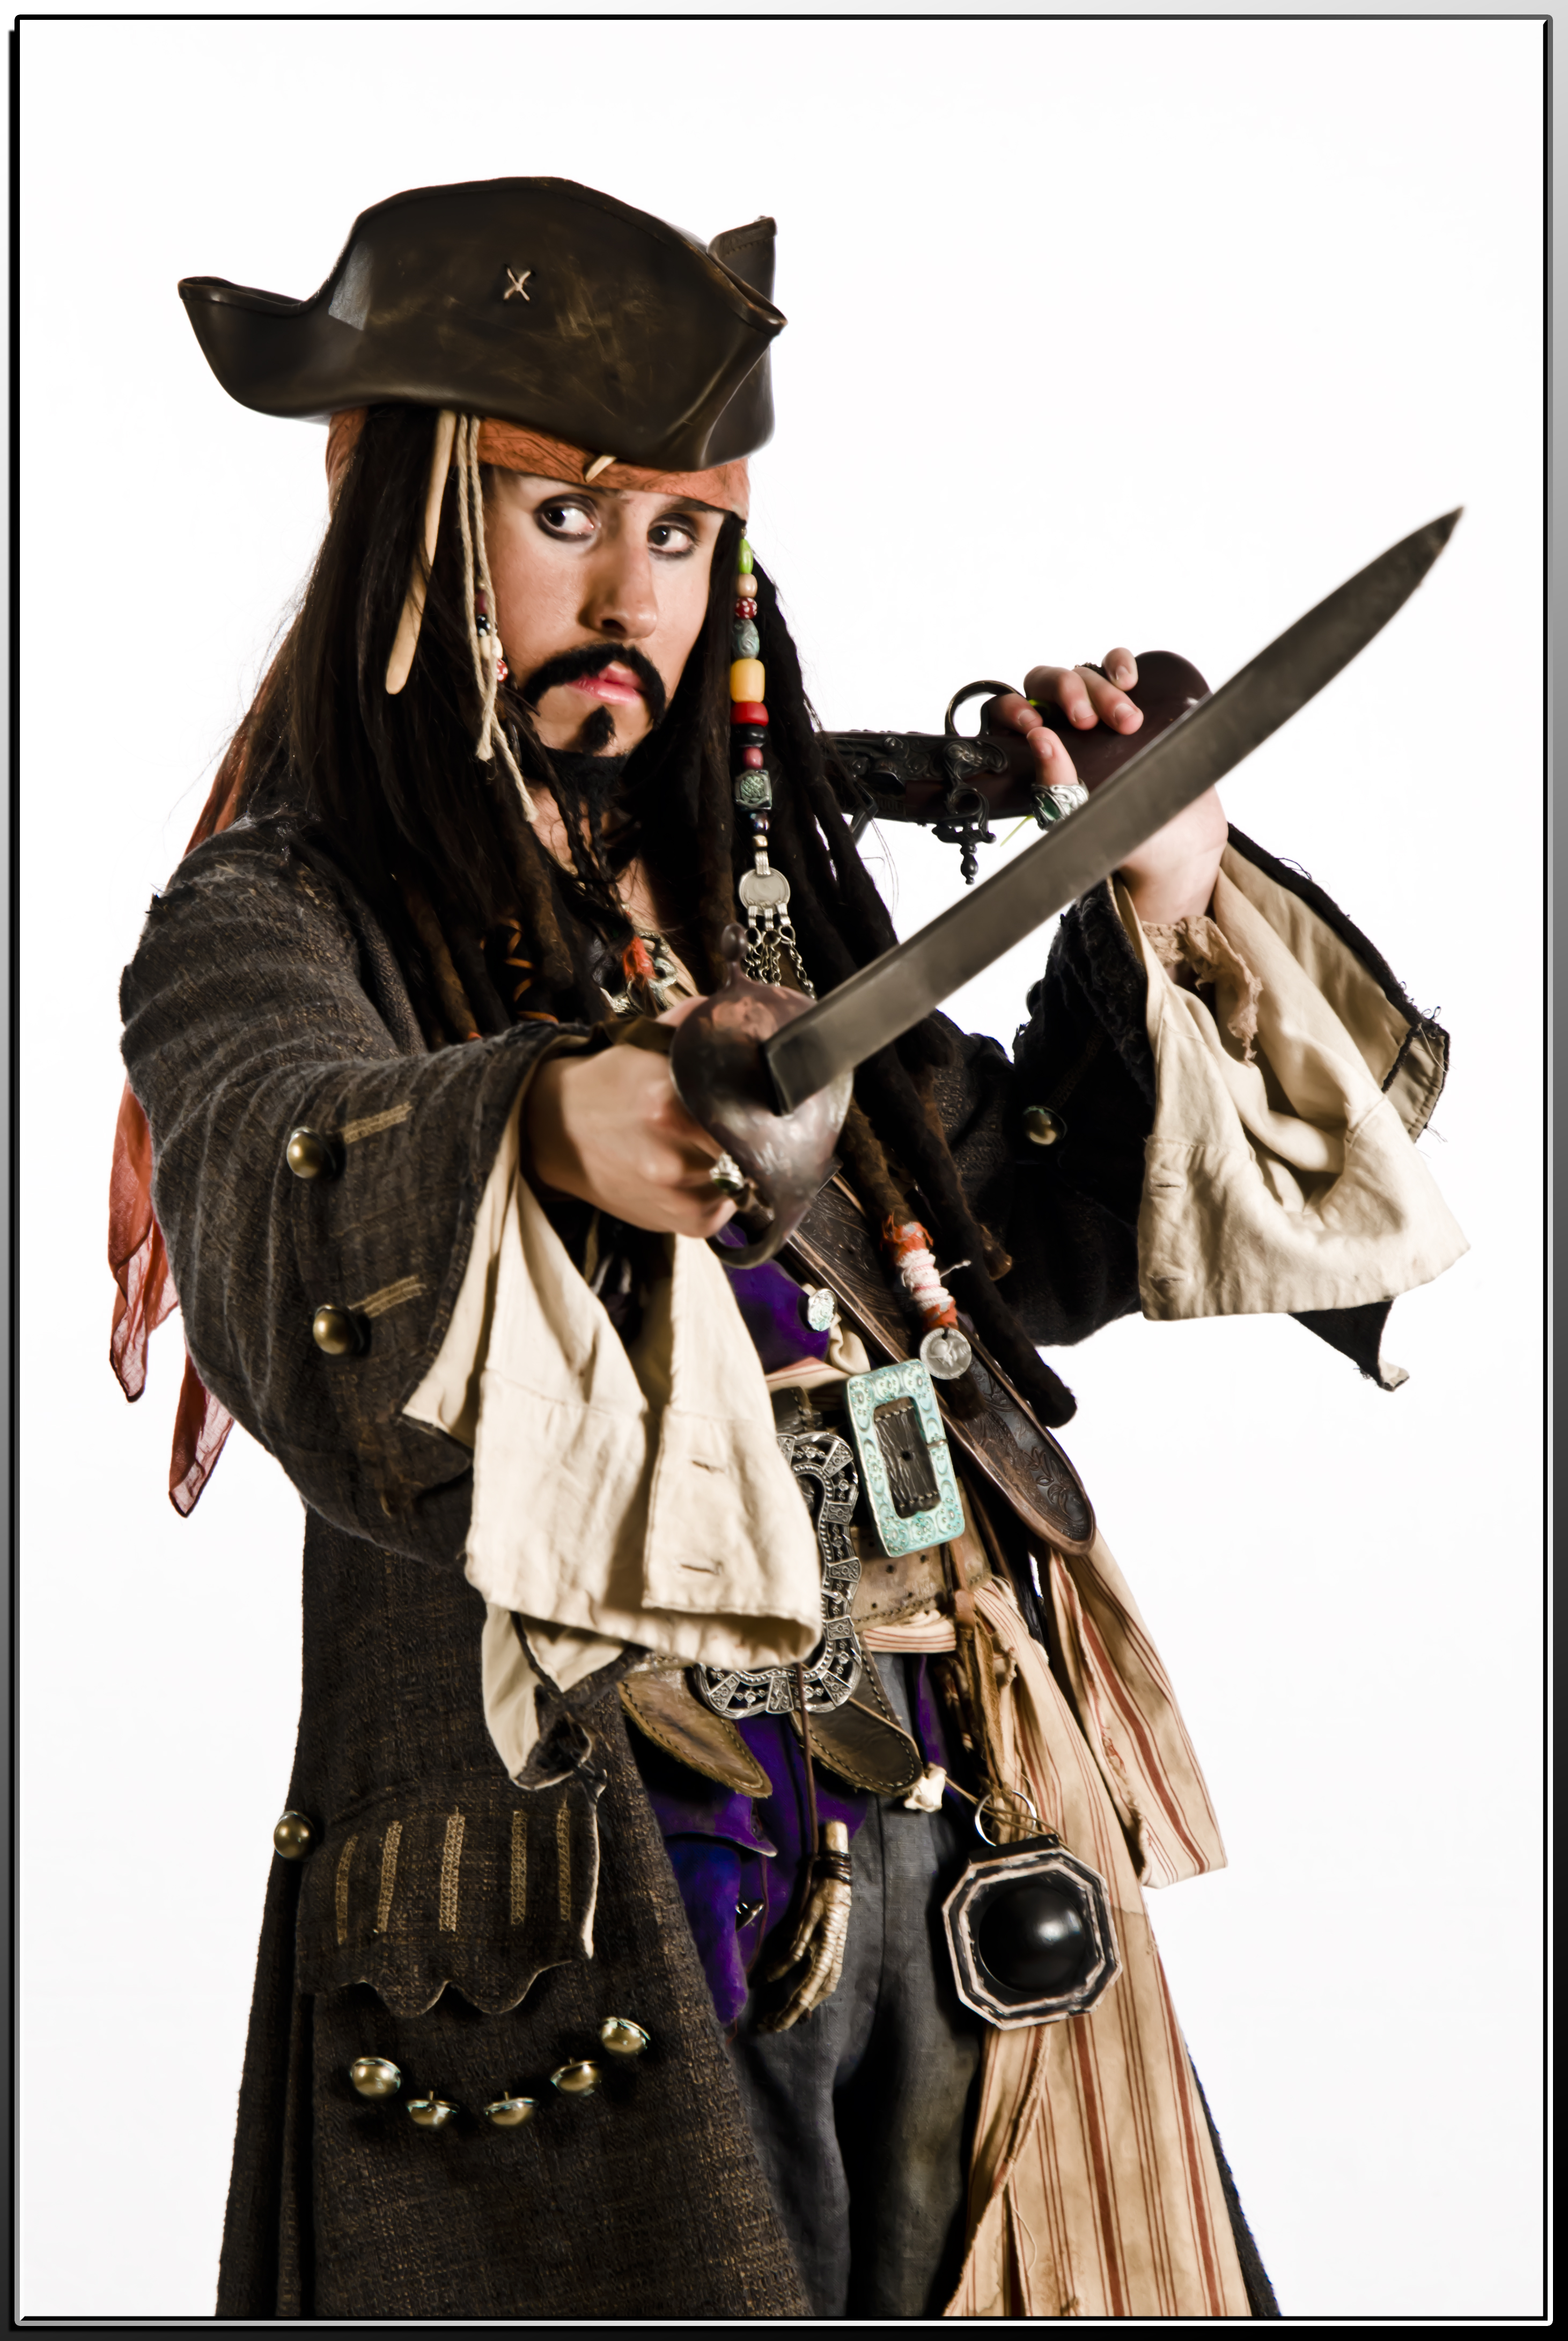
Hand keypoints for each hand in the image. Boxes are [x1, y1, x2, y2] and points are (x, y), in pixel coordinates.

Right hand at [522, 997, 736, 1237]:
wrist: (554, 1134)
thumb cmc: (603, 1088)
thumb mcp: (643, 1045)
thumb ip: (691, 1026)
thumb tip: (735, 1012)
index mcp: (669, 1102)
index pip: (747, 1106)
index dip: (757, 1103)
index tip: (757, 1098)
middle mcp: (674, 1155)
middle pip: (750, 1143)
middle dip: (747, 1132)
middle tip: (736, 1120)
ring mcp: (678, 1195)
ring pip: (746, 1177)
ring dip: (737, 1162)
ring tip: (708, 1144)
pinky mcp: (684, 1223)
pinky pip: (729, 1206)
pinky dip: (724, 1190)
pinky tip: (699, 1170)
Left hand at [993, 648, 1226, 924]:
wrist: (1178, 839)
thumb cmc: (1123, 835)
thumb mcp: (1085, 818)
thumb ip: (1057, 787)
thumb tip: (1040, 740)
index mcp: (1032, 755)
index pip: (1004, 716)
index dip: (1012, 711)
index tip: (1033, 727)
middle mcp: (1057, 727)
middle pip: (1042, 684)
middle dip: (1065, 694)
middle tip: (1088, 723)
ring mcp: (1093, 709)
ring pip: (1080, 674)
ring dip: (1101, 691)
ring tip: (1129, 723)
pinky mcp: (1128, 698)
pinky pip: (1114, 663)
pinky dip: (1119, 663)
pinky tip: (1129, 680)